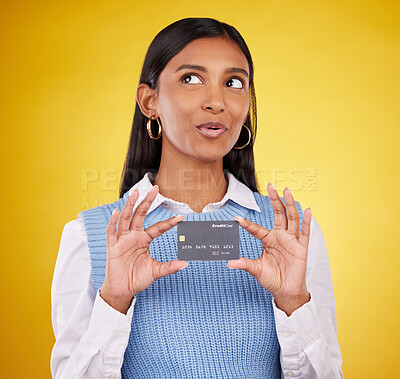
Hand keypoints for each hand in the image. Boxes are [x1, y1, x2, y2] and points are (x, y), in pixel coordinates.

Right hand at [100, 185, 186, 312]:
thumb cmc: (136, 278)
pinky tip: (117, 212)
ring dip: (130, 205)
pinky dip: (113, 221)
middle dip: (147, 202)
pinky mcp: (112, 246)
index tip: (181, 217)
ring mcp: (122, 239)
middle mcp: (133, 236)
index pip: (158, 227)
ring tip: (136, 193)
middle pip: (140, 215)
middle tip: (155, 189)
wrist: (122, 290)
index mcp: (144, 239)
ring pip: (126, 218)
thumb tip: (185, 264)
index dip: (169, 222)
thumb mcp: (156, 271)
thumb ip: (169, 267)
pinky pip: (112, 231)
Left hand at [227, 183, 311, 315]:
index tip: (236, 219)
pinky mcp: (302, 247)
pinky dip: (306, 221)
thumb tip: (229, 263)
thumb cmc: (272, 278)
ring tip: (287, 191)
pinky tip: (308, 210)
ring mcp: (291, 241)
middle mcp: (280, 237)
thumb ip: (245, 264)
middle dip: (274, 200)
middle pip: (278, 214)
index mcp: (268, 240)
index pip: (257, 228)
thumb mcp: (256, 269)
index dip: (247, 224)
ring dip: (289, 204)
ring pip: (291, 218)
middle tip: (270, 186)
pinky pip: (305, 232)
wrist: (286, 291)